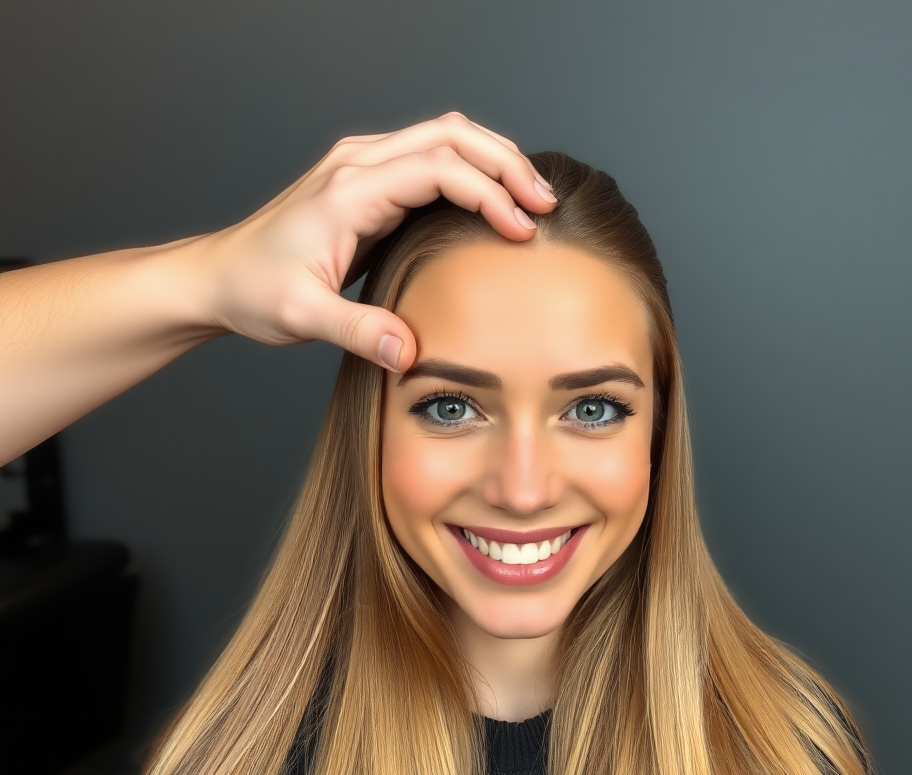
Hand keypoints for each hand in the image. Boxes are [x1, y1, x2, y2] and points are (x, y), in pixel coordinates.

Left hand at [195, 112, 556, 371]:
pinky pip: (431, 160)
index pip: (438, 169)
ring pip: (445, 138)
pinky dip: (471, 173)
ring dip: (493, 161)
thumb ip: (357, 332)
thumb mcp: (301, 317)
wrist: (218, 278)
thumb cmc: (253, 291)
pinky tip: (492, 204)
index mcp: (348, 190)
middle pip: (451, 134)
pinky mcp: (368, 185)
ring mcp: (362, 168)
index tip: (521, 231)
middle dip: (506, 163)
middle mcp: (358, 165)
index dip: (489, 195)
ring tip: (532, 199)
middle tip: (546, 202)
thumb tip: (408, 353)